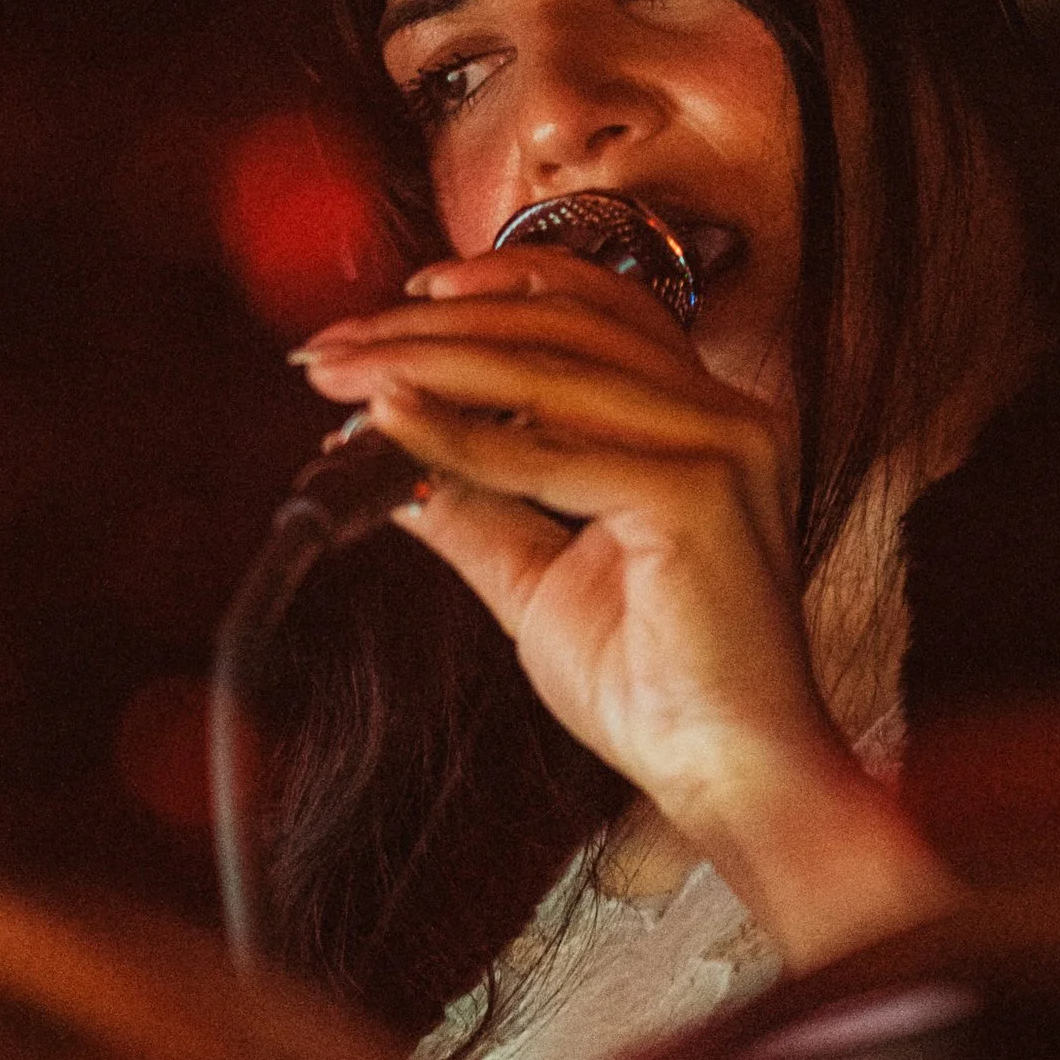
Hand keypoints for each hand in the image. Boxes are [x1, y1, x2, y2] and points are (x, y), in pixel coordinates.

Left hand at [294, 250, 951, 962]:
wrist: (727, 771)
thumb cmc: (657, 687)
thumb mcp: (539, 578)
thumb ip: (475, 508)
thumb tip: (386, 456)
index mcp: (702, 418)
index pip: (592, 310)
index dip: (490, 288)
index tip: (389, 308)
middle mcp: (724, 414)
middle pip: (561, 325)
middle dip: (430, 329)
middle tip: (332, 347)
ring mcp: (722, 446)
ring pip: (551, 371)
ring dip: (430, 364)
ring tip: (344, 374)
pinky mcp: (700, 494)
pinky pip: (551, 454)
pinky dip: (460, 436)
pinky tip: (390, 423)